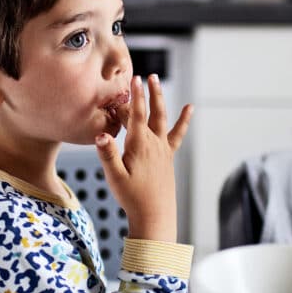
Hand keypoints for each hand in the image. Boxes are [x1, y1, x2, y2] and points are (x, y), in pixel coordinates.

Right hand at [94, 74, 191, 242]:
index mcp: (140, 145)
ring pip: (163, 119)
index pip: (137, 115)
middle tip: (148, 76)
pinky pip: (177, 134)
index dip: (136, 96)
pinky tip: (190, 109)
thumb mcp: (115, 177)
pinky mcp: (168, 157)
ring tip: (157, 84)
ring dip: (160, 101)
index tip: (134, 78)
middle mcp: (154, 144)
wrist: (155, 216)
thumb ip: (108, 154)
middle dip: (150, 93)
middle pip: (153, 112)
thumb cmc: (132, 198)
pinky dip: (184, 121)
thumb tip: (101, 134)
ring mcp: (163, 150)